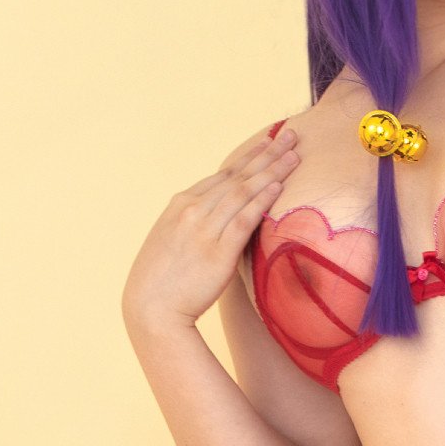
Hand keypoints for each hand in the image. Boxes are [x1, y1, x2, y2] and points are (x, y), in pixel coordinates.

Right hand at [121, 123, 300, 331]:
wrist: (150, 309)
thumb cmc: (161, 282)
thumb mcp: (171, 241)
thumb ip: (192, 225)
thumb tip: (215, 221)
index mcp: (180, 204)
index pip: (222, 175)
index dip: (249, 158)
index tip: (268, 143)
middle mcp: (193, 210)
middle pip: (237, 176)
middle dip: (267, 154)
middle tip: (290, 136)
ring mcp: (205, 229)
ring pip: (243, 192)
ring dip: (271, 171)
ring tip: (294, 155)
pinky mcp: (218, 252)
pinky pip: (244, 219)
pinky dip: (262, 200)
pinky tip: (280, 186)